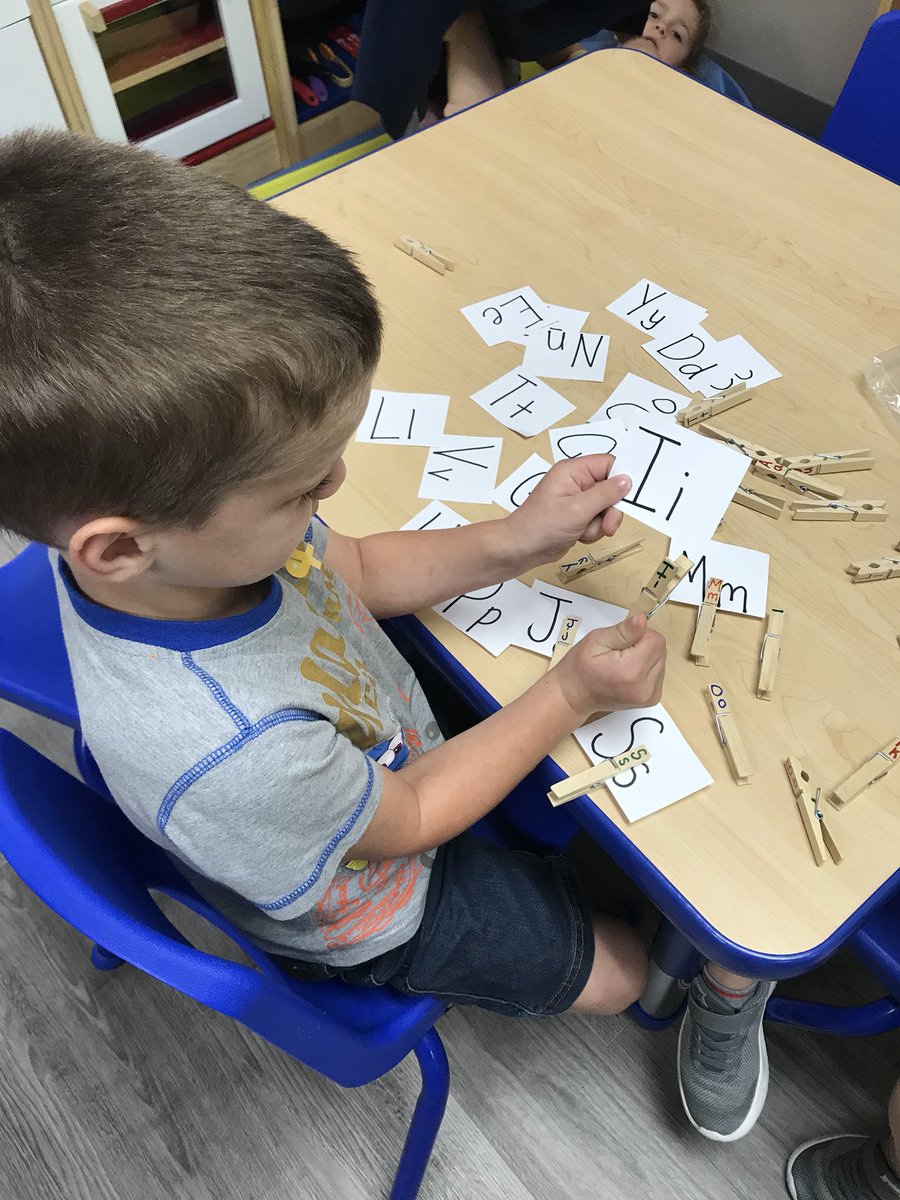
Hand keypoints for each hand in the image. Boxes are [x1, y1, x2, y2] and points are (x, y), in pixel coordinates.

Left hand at [504, 455, 630, 567]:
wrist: (521, 550)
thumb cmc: (540, 526)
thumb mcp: (577, 509)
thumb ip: (604, 494)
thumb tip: (627, 480)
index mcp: (573, 471)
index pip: (608, 464)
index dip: (621, 478)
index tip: (631, 496)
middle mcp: (576, 482)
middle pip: (611, 489)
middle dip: (610, 510)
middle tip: (607, 525)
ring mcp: (578, 500)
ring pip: (607, 509)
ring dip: (600, 524)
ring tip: (583, 531)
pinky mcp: (578, 517)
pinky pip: (599, 521)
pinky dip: (593, 532)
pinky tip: (579, 536)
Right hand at [553, 613, 666, 721]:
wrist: (575, 695)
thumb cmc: (580, 668)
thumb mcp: (596, 641)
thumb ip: (622, 631)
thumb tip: (642, 619)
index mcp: (631, 671)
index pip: (656, 639)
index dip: (639, 634)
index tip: (621, 642)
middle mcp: (645, 687)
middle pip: (660, 649)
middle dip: (642, 645)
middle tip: (618, 653)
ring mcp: (649, 695)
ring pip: (660, 659)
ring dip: (644, 657)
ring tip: (622, 664)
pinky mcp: (651, 698)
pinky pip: (658, 672)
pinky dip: (645, 668)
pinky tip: (628, 672)